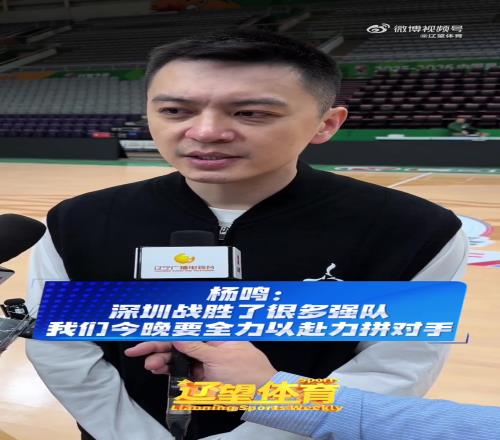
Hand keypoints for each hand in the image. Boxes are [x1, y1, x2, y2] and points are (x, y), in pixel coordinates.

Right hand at [125, 341, 276, 386]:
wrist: (262, 394)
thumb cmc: (248, 371)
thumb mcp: (219, 357)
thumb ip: (195, 347)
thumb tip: (177, 336)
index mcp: (214, 334)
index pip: (184, 331)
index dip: (163, 334)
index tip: (145, 338)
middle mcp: (208, 345)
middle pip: (178, 343)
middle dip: (158, 348)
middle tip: (139, 352)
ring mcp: (205, 360)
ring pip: (178, 357)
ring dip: (162, 360)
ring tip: (151, 365)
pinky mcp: (204, 375)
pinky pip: (184, 371)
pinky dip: (171, 371)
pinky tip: (161, 371)